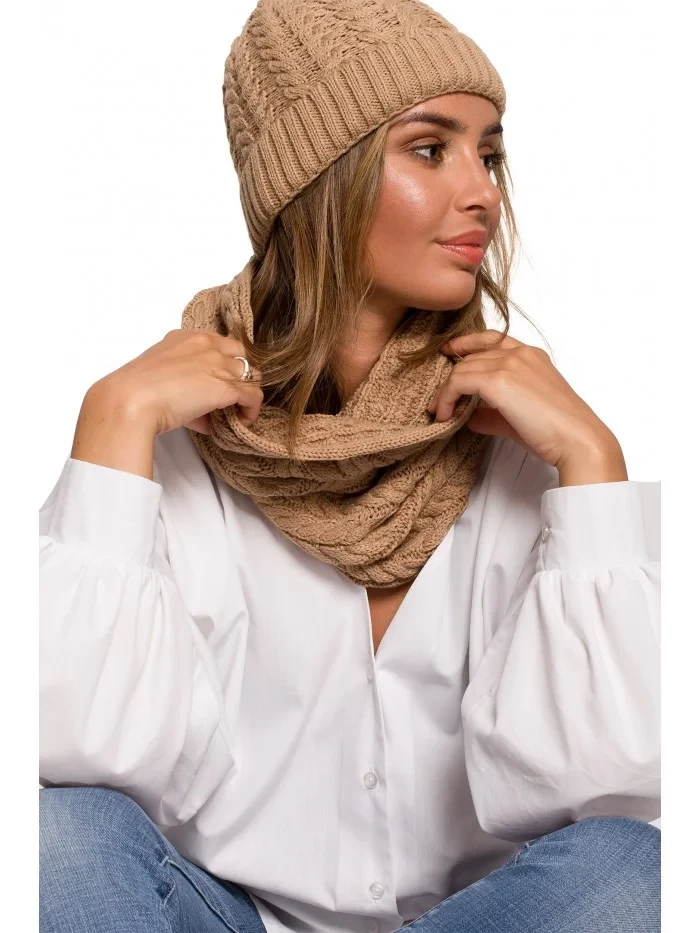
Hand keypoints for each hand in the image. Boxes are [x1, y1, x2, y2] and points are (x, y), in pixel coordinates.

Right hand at [90, 329, 264, 435]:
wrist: (131, 400)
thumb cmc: (134, 390)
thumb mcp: (159, 377)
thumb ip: (182, 385)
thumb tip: (200, 414)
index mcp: (187, 337)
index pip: (220, 344)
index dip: (223, 364)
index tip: (218, 382)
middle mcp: (206, 344)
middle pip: (241, 356)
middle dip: (239, 376)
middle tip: (231, 396)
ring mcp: (218, 363)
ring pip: (251, 376)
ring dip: (246, 394)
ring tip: (237, 412)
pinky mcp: (226, 386)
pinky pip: (253, 396)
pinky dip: (251, 411)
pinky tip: (242, 421)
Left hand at [427, 330, 621, 469]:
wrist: (576, 439)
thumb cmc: (555, 432)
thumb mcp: (519, 417)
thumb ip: (492, 413)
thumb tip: (468, 417)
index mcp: (532, 355)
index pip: (492, 339)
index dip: (467, 343)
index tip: (450, 353)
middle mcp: (520, 353)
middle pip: (472, 356)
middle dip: (451, 377)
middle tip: (439, 402)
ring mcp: (509, 364)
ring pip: (462, 369)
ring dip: (446, 392)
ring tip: (440, 413)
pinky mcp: (498, 381)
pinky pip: (458, 381)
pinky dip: (446, 398)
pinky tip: (444, 415)